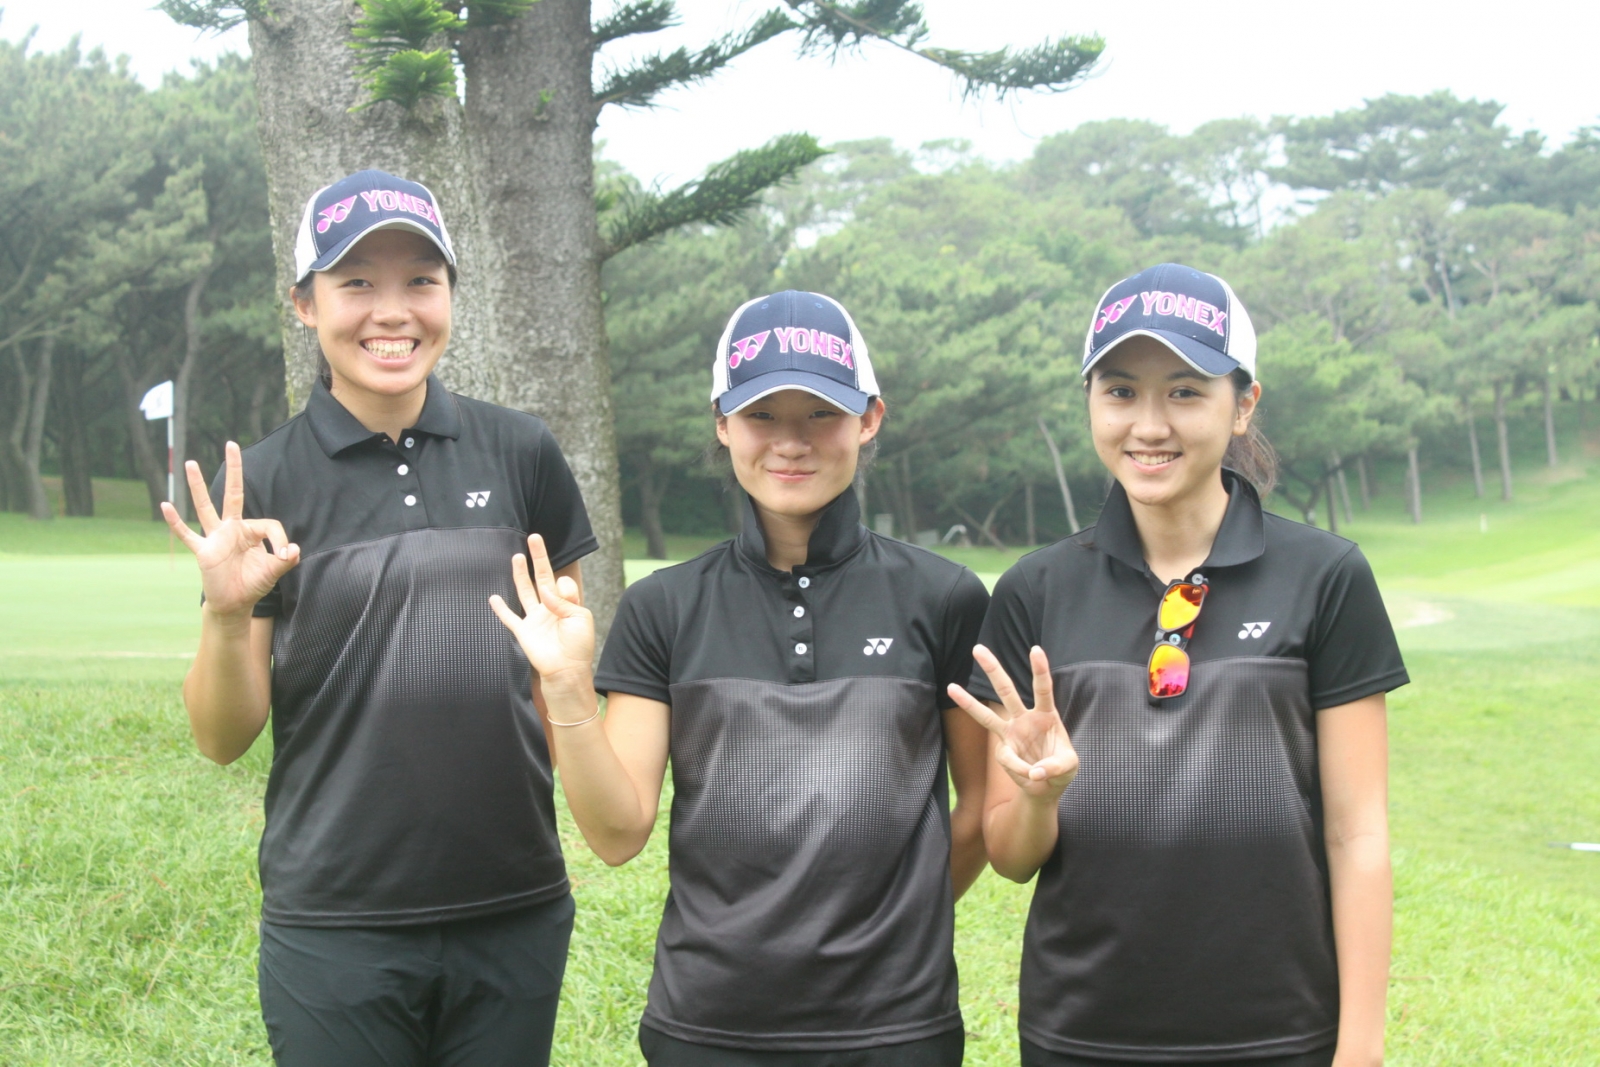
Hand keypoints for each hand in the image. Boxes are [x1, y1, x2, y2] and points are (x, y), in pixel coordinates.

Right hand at [162, 441, 298, 619]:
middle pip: (233, 493)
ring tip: (190, 462)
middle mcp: (231, 529)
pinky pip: (186, 534)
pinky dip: (176, 522)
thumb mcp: (273, 571)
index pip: (268, 524)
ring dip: (197, 485)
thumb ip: (285, 560)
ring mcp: (215, 538)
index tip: (284, 555)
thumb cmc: (253, 584)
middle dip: (234, 470)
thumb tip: (294, 549)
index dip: (280, 539)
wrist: (234, 604)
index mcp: (251, 531)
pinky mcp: (203, 551)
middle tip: (233, 444)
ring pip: (205, 506)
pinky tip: (165, 505)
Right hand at [489, 534, 594, 694]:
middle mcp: (549, 609)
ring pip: (524, 591)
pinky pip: (509, 617)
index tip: (562, 589)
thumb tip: (548, 587)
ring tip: (516, 556)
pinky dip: (500, 608)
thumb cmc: (578, 646)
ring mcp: (534, 619)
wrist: (567, 671)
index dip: (562, 584)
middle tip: (533, 538)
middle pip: (541, 578)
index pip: (561, 583)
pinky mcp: (523, 632)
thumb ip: (564, 600)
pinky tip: (493, 597)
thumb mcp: (580, 618)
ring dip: (520, 574)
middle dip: (538, 558)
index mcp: (565, 605)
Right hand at [948, 644, 1078, 799]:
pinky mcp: (1003, 752)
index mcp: (1046, 715)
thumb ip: (1055, 767)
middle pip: (1006, 691)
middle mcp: (1025, 719)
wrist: (1047, 787)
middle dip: (993, 670)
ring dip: (968, 701)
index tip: (1035, 649)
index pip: (1042, 689)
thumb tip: (1034, 772)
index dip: (1039, 670)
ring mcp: (1010, 734)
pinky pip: (1008, 760)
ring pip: (987, 715)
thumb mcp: (1069, 766)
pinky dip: (1021, 770)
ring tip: (950, 687)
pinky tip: (1032, 777)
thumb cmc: (1061, 769)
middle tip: (977, 648)